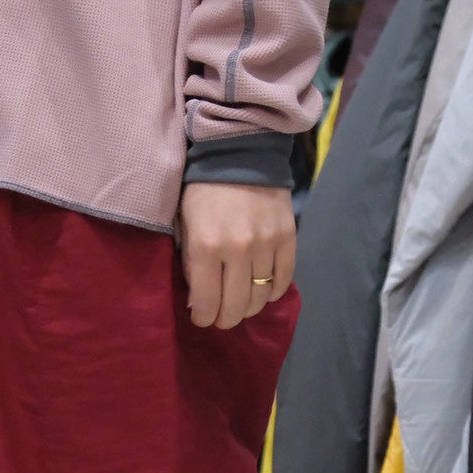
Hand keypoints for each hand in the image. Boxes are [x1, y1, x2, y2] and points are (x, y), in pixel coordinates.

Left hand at [180, 182, 295, 330]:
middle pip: (236, 307)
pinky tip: (263, 289)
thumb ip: (191, 265)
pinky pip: (283, 278)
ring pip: (260, 297)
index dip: (203, 318)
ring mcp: (266, 243)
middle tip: (221, 316)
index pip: (207, 304)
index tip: (202, 318)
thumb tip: (199, 303)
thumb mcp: (185, 227)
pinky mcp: (287, 236)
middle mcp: (238, 249)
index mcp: (206, 246)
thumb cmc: (203, 192)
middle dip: (226, 319)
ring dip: (249, 307)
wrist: (239, 153)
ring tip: (241, 303)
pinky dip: (273, 291)